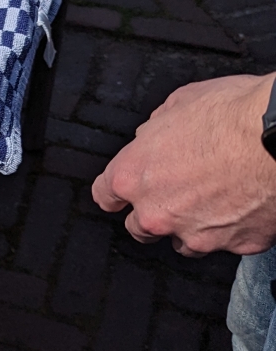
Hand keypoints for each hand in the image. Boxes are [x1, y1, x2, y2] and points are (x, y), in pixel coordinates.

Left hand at [91, 73, 275, 255]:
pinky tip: (244, 204)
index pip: (105, 195)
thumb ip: (156, 130)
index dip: (114, 192)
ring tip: (214, 200)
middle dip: (152, 212)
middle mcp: (158, 213)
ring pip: (183, 242)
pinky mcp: (237, 245)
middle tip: (176, 192)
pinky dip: (233, 228)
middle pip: (139, 227)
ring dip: (191, 225)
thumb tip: (155, 135)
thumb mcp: (178, 104)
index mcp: (135, 176)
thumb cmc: (233, 115)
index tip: (119, 193)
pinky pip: (227, 242)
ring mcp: (197, 234)